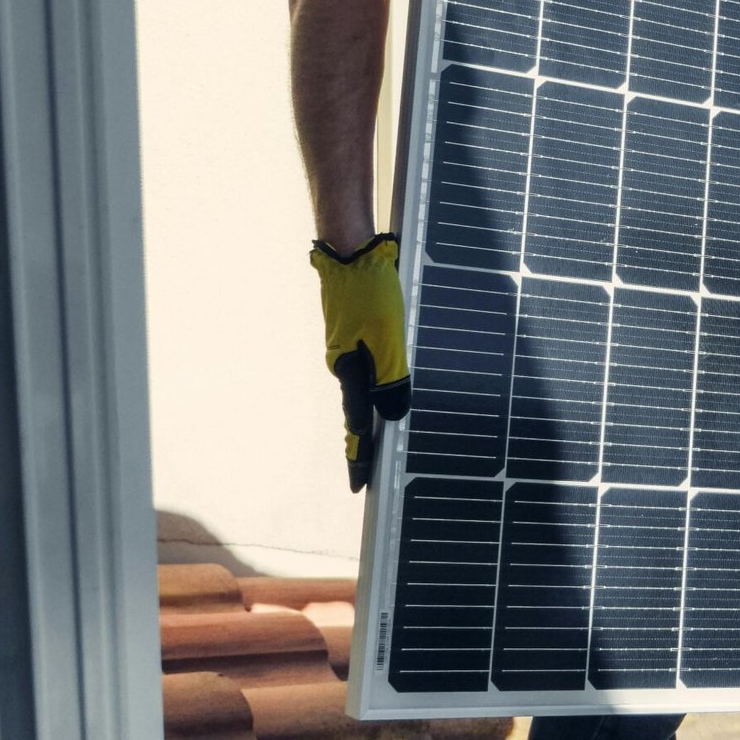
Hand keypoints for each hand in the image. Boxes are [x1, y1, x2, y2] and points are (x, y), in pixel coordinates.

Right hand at [310, 233, 411, 490]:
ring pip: (364, 389)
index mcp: (350, 371)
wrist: (349, 253)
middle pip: (358, 412)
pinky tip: (386, 390)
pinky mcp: (355, 333)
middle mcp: (345, 364)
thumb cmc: (370, 292)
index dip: (359, 457)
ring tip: (380, 442)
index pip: (357, 425)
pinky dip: (378, 384)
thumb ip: (391, 376)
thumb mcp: (387, 337)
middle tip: (369, 473)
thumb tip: (393, 415)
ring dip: (374, 414)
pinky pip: (368, 367)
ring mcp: (348, 348)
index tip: (359, 487)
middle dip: (365, 444)